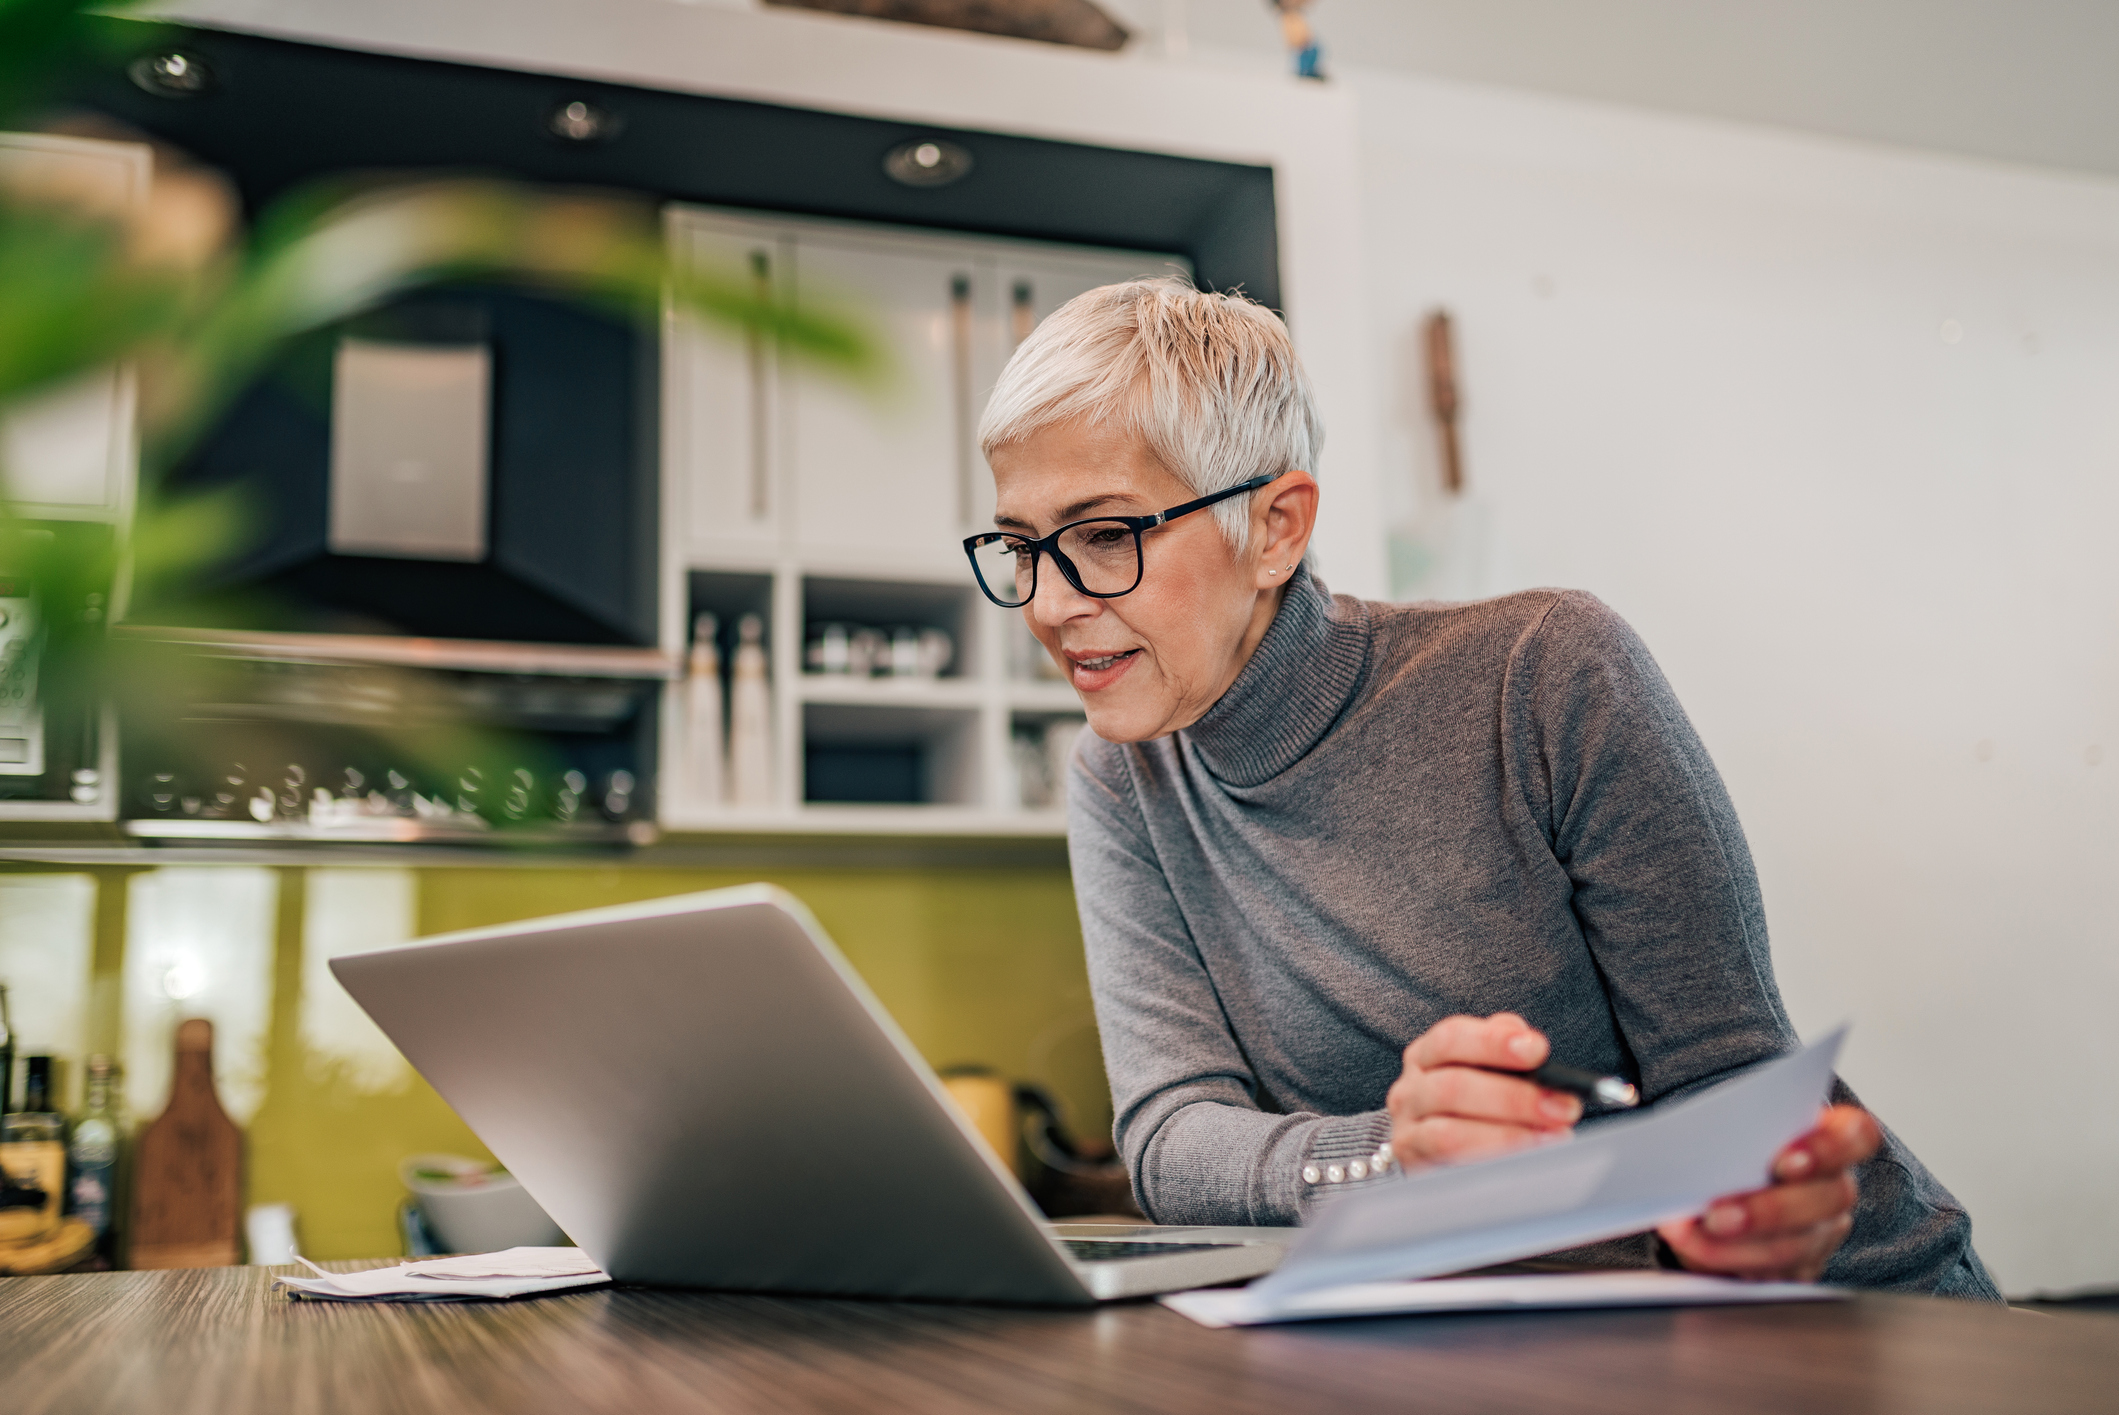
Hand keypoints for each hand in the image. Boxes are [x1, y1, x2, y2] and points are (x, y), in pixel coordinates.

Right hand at [1385, 1013, 1580, 1171]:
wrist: (1430, 1153)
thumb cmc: (1469, 1104)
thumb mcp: (1481, 1068)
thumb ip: (1500, 1047)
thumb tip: (1523, 1037)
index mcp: (1426, 1056)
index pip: (1452, 1038)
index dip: (1494, 1042)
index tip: (1538, 1050)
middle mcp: (1410, 1090)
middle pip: (1454, 1087)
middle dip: (1515, 1097)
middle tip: (1564, 1106)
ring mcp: (1407, 1131)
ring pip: (1450, 1132)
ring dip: (1508, 1134)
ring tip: (1553, 1137)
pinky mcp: (1415, 1167)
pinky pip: (1451, 1165)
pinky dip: (1492, 1158)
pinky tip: (1524, 1158)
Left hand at [1657, 1104, 1880, 1281]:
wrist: (1730, 1182)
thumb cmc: (1741, 1144)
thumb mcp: (1744, 1128)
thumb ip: (1739, 1131)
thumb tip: (1698, 1143)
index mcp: (1835, 1137)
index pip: (1856, 1136)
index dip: (1827, 1150)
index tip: (1783, 1161)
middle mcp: (1836, 1187)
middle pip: (1825, 1200)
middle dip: (1766, 1212)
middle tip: (1715, 1215)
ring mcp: (1824, 1232)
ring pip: (1795, 1246)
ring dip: (1735, 1245)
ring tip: (1687, 1235)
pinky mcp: (1800, 1267)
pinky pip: (1772, 1274)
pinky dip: (1725, 1262)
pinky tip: (1694, 1249)